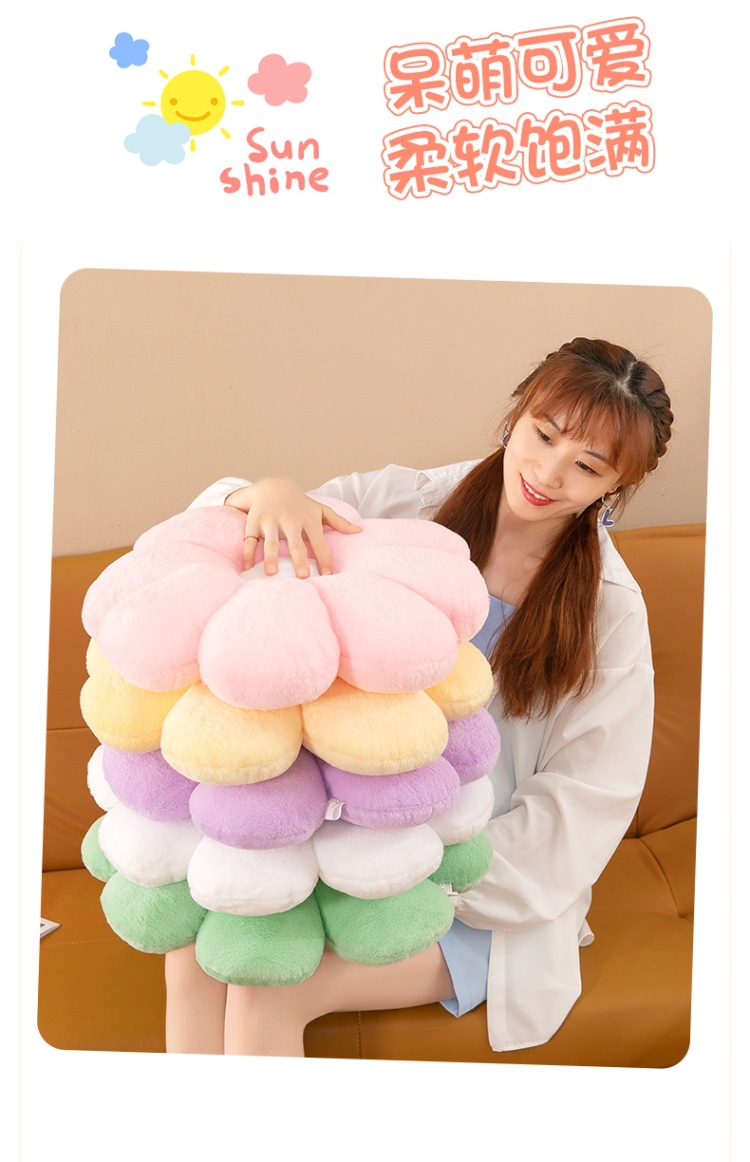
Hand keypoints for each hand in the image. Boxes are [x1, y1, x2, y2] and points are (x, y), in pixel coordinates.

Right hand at [224, 477, 361, 576]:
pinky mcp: (254, 520)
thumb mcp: (319, 509)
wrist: (272, 484)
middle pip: (296, 543)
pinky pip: (250, 538)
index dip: (325, 559)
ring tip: (271, 573)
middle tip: (303, 576)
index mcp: (308, 520)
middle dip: (299, 559)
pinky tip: (247, 566)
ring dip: (271, 557)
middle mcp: (290, 520)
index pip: (319, 543)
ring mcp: (271, 520)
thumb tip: (359, 531)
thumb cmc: (300, 502)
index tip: (329, 575)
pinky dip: (247, 552)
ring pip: (271, 541)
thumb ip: (338, 521)